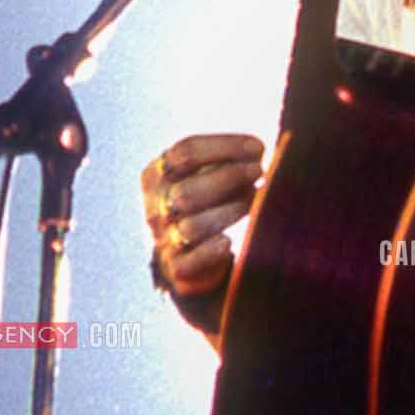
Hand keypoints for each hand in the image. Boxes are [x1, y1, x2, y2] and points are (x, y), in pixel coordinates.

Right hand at [142, 133, 263, 296]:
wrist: (191, 253)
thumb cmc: (208, 200)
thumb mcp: (207, 172)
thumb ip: (225, 158)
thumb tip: (258, 149)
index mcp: (157, 174)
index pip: (185, 152)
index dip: (225, 147)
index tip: (258, 147)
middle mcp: (156, 206)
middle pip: (187, 191)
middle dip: (229, 177)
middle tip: (259, 171)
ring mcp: (163, 238)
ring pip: (192, 228)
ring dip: (228, 212)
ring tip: (254, 200)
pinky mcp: (176, 267)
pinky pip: (188, 263)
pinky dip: (209, 252)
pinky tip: (228, 241)